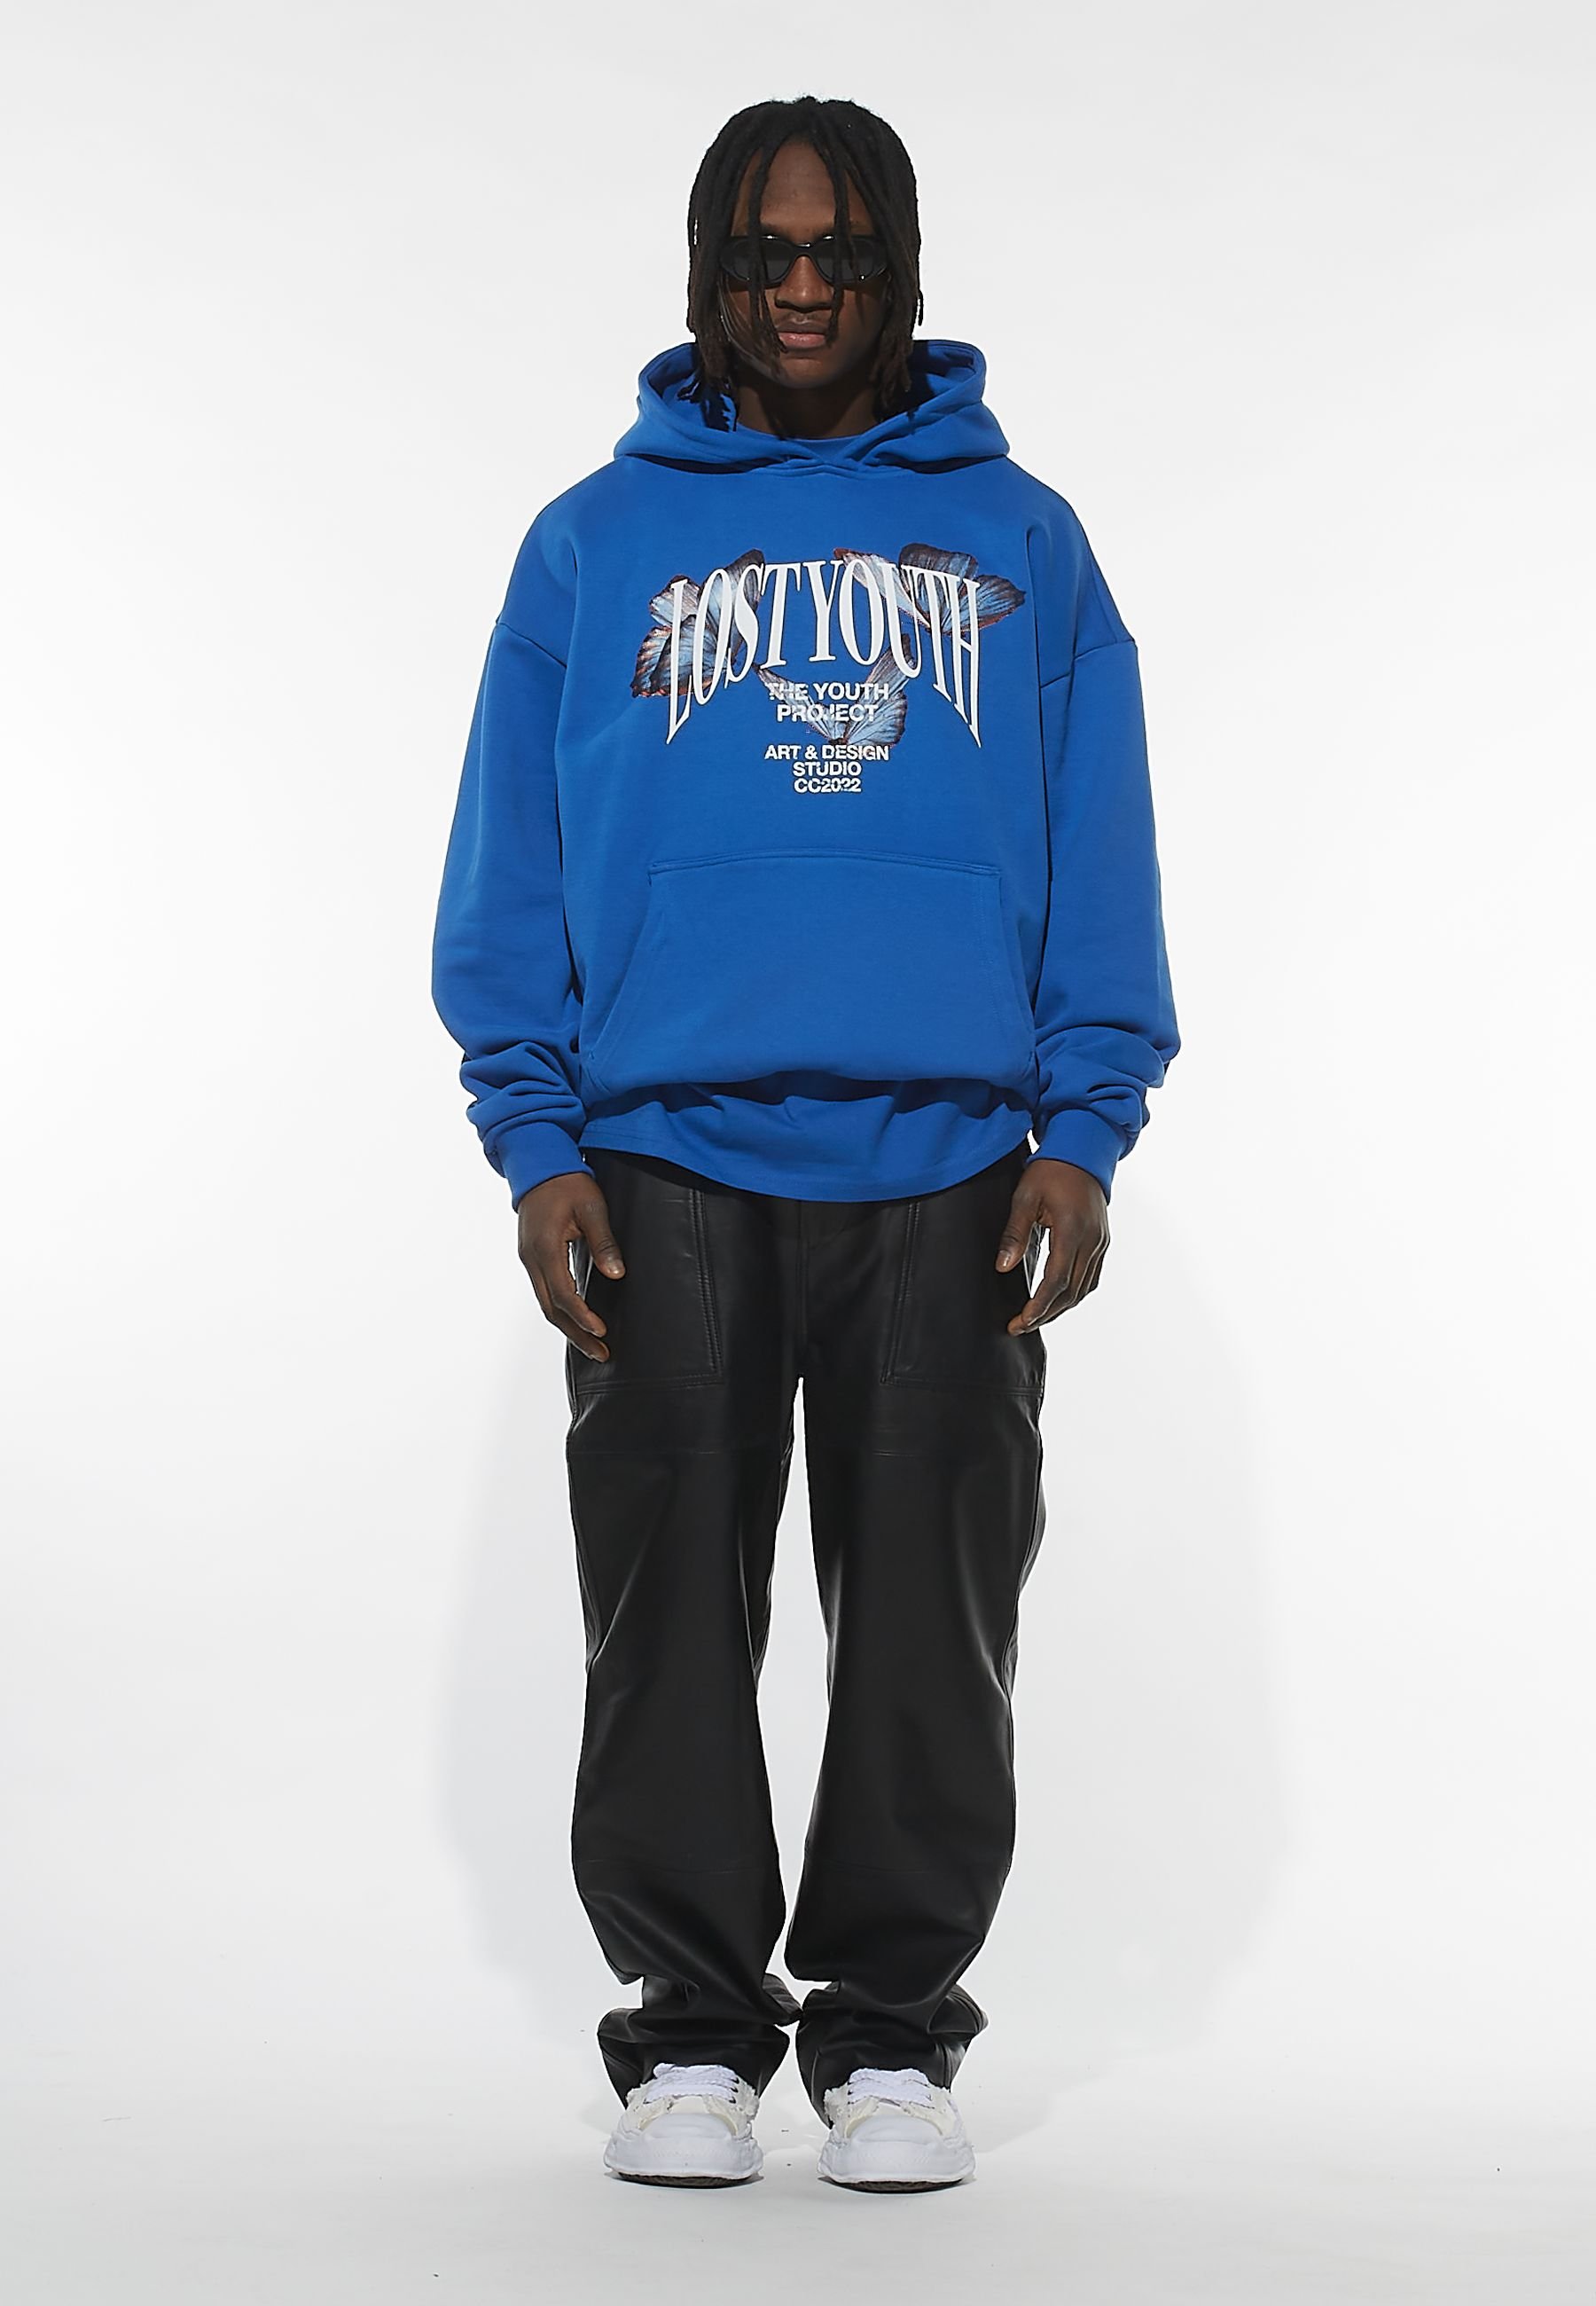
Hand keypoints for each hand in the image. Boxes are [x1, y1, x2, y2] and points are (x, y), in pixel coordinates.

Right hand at [517, 1172, 625, 1360]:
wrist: (539, 1164)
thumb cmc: (567, 1182)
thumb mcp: (592, 1208)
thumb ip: (604, 1242)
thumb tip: (616, 1274)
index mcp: (545, 1248)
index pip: (564, 1294)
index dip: (583, 1317)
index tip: (602, 1332)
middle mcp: (531, 1259)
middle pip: (551, 1309)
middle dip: (576, 1333)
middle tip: (601, 1353)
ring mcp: (528, 1259)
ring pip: (546, 1303)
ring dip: (568, 1326)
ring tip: (592, 1345)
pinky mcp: (532, 1256)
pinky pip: (544, 1291)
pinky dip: (560, 1310)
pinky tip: (577, 1319)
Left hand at [995, 1157, 1109, 1329]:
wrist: (1082, 1151)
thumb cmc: (1051, 1171)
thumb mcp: (1025, 1198)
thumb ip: (1014, 1234)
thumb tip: (1003, 1267)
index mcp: (1073, 1231)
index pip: (1056, 1281)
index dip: (1038, 1306)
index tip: (1021, 1321)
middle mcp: (1092, 1241)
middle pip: (1071, 1292)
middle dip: (1046, 1313)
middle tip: (1020, 1326)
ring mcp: (1101, 1242)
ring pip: (1084, 1288)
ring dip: (1060, 1307)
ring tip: (1035, 1317)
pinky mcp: (1103, 1241)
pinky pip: (1092, 1277)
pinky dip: (1074, 1292)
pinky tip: (1057, 1298)